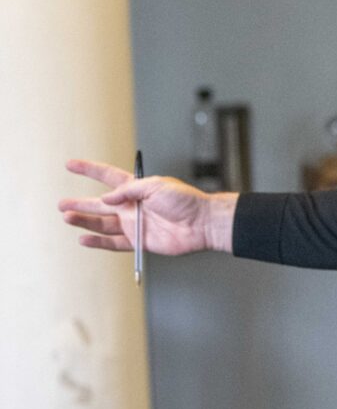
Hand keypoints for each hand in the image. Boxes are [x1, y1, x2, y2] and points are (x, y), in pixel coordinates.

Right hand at [58, 159, 236, 254]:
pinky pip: (114, 243)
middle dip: (80, 204)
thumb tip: (105, 199)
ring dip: (85, 221)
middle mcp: (132, 206)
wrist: (202, 223)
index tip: (70, 164)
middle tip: (61, 204)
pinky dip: (98, 242)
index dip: (89, 170)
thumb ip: (128, 191)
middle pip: (99, 205)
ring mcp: (134, 224)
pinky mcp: (139, 241)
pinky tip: (84, 238)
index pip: (107, 177)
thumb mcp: (156, 186)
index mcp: (136, 189)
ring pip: (103, 224)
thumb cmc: (185, 201)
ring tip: (68, 218)